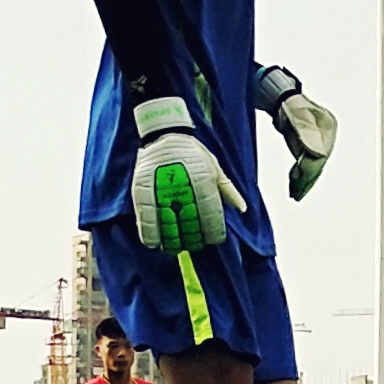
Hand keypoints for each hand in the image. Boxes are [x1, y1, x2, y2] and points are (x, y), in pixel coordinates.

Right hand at [129, 97, 245, 253]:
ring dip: (172, 239)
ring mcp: (160, 185)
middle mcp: (182, 182)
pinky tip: (154, 243)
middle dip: (193, 237)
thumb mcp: (213, 166)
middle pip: (189, 219)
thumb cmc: (192, 153)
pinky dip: (149, 232)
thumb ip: (227, 189)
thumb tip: (242, 208)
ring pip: (167, 221)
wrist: (164, 135)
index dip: (214, 229)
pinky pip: (145, 214)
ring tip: (175, 248)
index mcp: (203, 177)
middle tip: (195, 245)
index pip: (211, 210)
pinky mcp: (141, 187)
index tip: (215, 240)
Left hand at [254, 66, 335, 198]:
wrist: (283, 97)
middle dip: (307, 180)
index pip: (321, 154)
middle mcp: (326, 137)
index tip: (298, 178)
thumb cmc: (290, 104)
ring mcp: (319, 142)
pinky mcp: (310, 147)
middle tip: (296, 194)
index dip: (310, 168)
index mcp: (328, 127)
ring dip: (303, 181)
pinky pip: (307, 164)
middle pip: (318, 163)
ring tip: (294, 194)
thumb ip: (306, 134)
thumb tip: (317, 155)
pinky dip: (300, 175)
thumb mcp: (297, 116)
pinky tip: (294, 183)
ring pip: (313, 166)